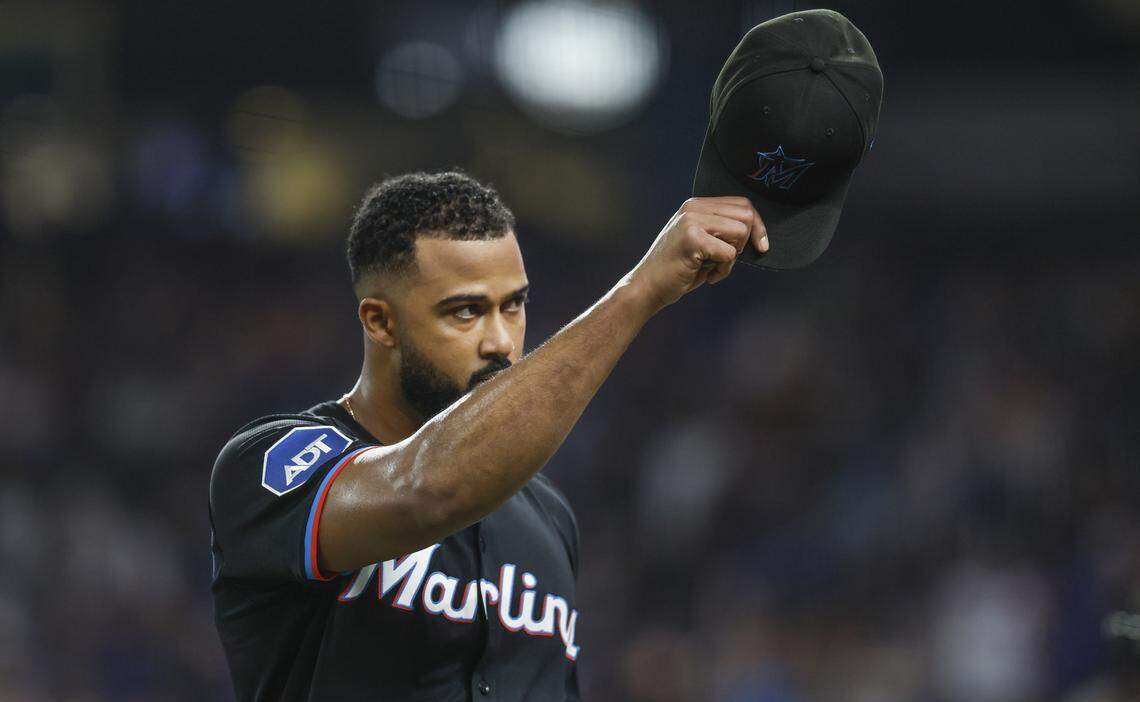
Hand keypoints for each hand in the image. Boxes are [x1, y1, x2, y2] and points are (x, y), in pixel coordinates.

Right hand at [622, 196, 767, 313]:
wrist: (647, 287)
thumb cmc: (676, 269)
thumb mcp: (700, 241)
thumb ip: (721, 230)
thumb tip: (756, 230)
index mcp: (696, 205)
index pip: (742, 204)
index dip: (758, 226)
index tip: (761, 246)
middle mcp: (693, 207)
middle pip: (746, 215)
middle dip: (746, 242)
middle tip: (725, 259)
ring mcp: (692, 221)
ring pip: (740, 232)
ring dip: (732, 257)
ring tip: (712, 268)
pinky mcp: (692, 238)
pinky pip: (729, 254)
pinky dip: (723, 270)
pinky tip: (707, 276)